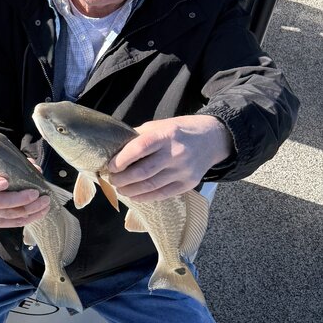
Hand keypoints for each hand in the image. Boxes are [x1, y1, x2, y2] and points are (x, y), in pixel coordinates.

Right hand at [0, 168, 48, 228]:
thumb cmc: (1, 174)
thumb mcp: (6, 166)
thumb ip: (19, 165)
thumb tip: (36, 168)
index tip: (6, 182)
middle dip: (20, 199)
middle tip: (36, 193)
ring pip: (10, 214)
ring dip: (30, 209)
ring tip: (45, 202)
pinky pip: (14, 223)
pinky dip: (30, 218)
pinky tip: (41, 211)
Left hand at [107, 115, 231, 200]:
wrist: (213, 139)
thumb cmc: (180, 131)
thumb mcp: (160, 125)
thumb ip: (139, 137)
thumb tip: (114, 150)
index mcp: (166, 135)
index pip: (139, 148)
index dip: (122, 160)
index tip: (110, 166)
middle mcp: (176, 153)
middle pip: (143, 171)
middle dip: (122, 179)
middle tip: (112, 179)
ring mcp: (183, 170)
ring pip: (150, 186)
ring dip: (130, 190)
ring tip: (120, 188)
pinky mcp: (188, 184)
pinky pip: (162, 194)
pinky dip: (144, 197)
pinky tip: (134, 195)